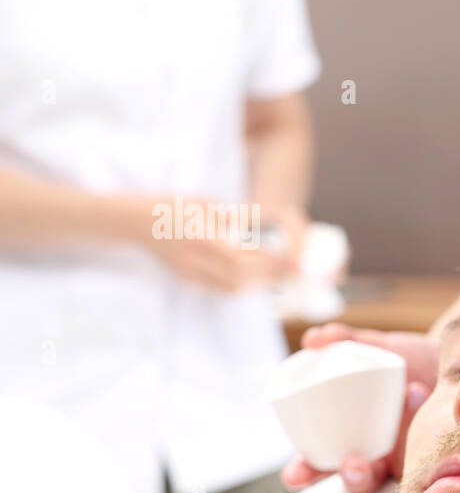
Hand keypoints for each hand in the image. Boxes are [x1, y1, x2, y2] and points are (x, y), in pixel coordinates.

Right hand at [137, 196, 291, 291]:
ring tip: (276, 275)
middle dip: (267, 275)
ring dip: (257, 284)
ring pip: (231, 288)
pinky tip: (256, 278)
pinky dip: (242, 286)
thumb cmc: (175, 206)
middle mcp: (194, 258)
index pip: (239, 257)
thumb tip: (265, 226)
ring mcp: (189, 271)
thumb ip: (234, 217)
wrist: (137, 221)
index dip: (265, 261)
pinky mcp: (187, 278)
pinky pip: (220, 289)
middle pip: (238, 277)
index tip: (286, 257)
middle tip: (288, 269)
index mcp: (199, 236)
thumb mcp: (205, 203)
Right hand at [280, 323, 438, 492]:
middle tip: (352, 463)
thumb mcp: (381, 349)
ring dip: (389, 464)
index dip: (303, 473)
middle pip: (356, 477)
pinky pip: (426, 451)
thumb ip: (348, 341)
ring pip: (393, 475)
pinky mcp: (436, 453)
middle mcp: (379, 452)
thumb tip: (313, 339)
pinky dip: (416, 419)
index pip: (319, 462)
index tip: (293, 477)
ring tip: (391, 435)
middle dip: (350, 477)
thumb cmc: (411, 361)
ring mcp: (409, 456)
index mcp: (351, 435)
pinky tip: (414, 392)